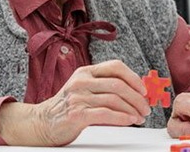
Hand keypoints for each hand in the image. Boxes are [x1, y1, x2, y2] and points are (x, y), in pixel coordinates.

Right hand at [0, 60, 149, 145]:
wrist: (42, 122)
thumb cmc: (68, 106)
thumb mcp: (85, 89)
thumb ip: (105, 87)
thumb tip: (136, 92)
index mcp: (86, 71)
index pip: (115, 66)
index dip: (133, 77)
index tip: (144, 90)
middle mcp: (82, 81)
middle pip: (118, 85)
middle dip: (137, 97)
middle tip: (146, 107)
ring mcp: (78, 97)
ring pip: (114, 99)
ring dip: (132, 109)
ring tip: (139, 117)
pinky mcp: (76, 113)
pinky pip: (105, 113)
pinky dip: (121, 117)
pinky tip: (129, 120)